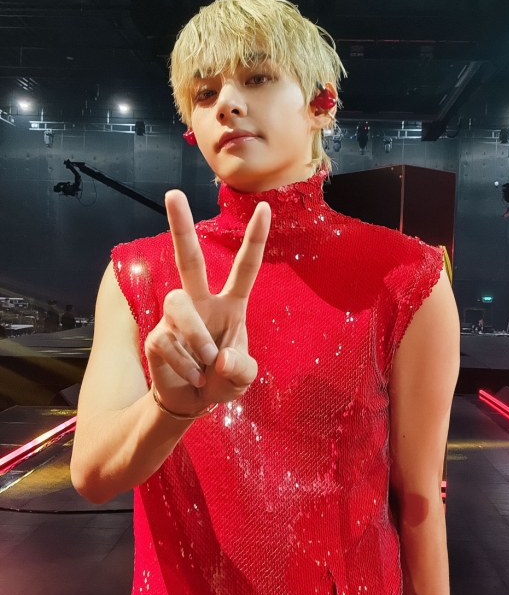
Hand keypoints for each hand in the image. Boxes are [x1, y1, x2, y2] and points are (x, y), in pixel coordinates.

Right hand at [145, 189, 270, 417]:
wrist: (193, 401)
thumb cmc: (222, 379)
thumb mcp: (242, 377)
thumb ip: (241, 369)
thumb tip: (219, 357)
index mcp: (231, 305)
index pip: (245, 267)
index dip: (255, 239)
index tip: (265, 208)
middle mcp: (201, 303)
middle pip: (189, 260)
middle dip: (180, 227)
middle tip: (173, 193)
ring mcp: (176, 317)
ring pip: (177, 303)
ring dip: (196, 336)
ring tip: (206, 363)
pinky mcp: (156, 335)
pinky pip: (168, 341)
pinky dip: (185, 365)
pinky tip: (193, 376)